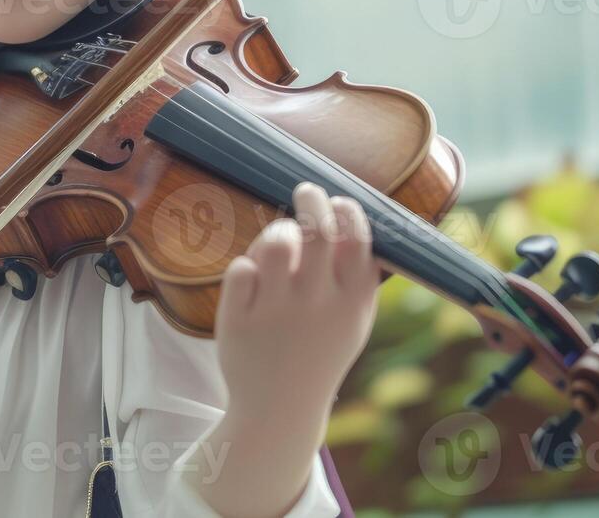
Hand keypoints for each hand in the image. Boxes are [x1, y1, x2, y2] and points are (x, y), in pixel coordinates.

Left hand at [213, 181, 380, 418]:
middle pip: (316, 230)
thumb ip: (358, 277)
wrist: (280, 407)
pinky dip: (245, 269)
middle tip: (306, 190)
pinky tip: (253, 284)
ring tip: (277, 245)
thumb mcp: (352, 321)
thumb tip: (354, 218)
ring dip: (274, 233)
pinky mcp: (240, 319)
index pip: (357, 240)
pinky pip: (240, 268)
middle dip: (311, 200)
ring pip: (275, 242)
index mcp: (351, 304)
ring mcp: (277, 312)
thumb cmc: (320, 353)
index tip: (339, 200)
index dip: (348, 212)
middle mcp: (318, 304)